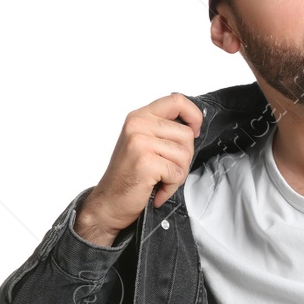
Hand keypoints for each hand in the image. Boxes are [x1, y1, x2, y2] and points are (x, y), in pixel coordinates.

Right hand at [78, 93, 203, 246]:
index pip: (177, 101)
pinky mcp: (145, 162)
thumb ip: (164, 130)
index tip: (195, 131)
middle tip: (166, 170)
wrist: (108, 203)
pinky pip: (177, 173)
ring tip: (159, 179)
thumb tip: (194, 127)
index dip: (194, 115)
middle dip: (184, 157)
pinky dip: (171, 186)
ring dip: (178, 174)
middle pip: (186, 134)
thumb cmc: (130, 175)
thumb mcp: (145, 143)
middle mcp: (137, 125)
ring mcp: (140, 142)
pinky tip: (156, 188)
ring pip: (185, 155)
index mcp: (139, 117)